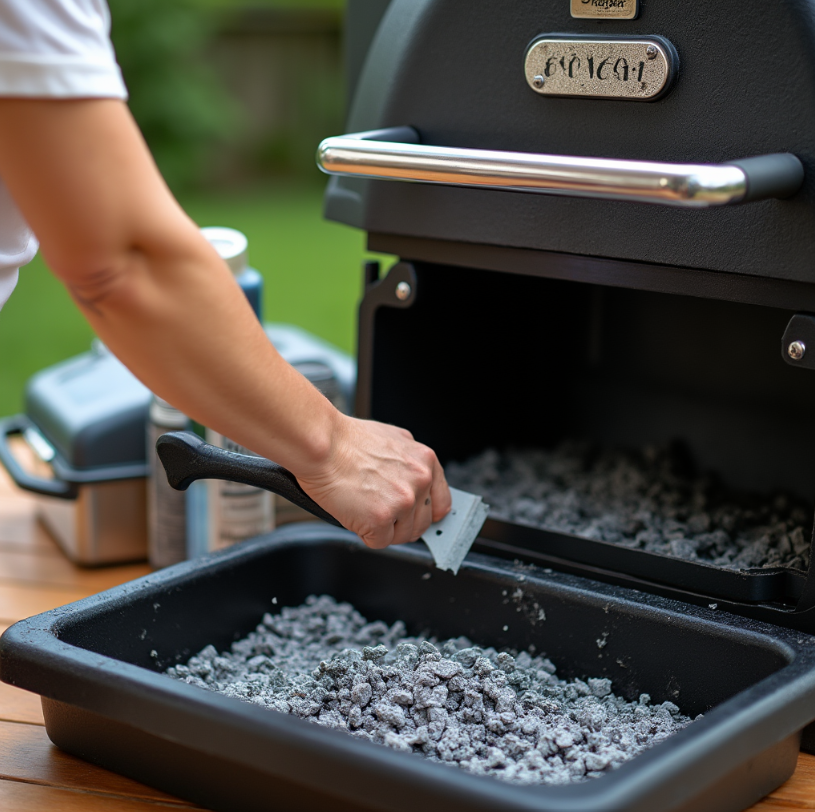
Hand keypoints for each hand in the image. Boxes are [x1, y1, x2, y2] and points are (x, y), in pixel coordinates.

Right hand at [295, 415, 451, 548]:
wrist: (321, 444)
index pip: (442, 503)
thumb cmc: (346, 439)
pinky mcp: (381, 518)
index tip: (417, 517)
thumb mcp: (394, 441)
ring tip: (364, 507)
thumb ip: (410, 465)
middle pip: (422, 524)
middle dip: (401, 522)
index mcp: (426, 461)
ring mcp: (402, 501)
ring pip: (402, 536)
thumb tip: (415, 485)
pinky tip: (355, 513)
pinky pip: (380, 542)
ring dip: (384, 529)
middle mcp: (420, 481)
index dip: (426, 513)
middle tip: (379, 509)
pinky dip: (365, 534)